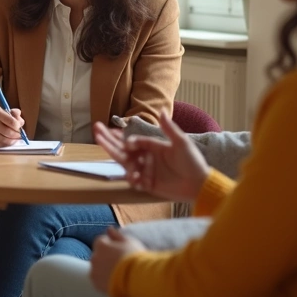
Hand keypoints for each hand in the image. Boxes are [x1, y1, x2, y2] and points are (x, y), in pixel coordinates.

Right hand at [0, 106, 25, 146]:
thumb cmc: (2, 118)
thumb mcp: (9, 112)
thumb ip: (16, 115)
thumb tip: (20, 122)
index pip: (11, 121)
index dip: (17, 125)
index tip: (19, 126)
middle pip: (7, 131)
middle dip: (16, 134)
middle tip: (19, 134)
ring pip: (4, 140)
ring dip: (13, 140)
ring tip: (15, 138)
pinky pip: (0, 145)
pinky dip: (7, 144)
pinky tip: (8, 140)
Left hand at [90, 227, 145, 293]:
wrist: (137, 279)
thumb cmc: (135, 257)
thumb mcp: (129, 241)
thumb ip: (116, 234)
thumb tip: (109, 228)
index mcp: (101, 245)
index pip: (101, 241)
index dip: (111, 245)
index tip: (120, 250)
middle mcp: (94, 257)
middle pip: (99, 255)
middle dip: (106, 257)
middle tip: (120, 263)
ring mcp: (94, 271)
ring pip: (98, 268)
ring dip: (104, 269)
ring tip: (119, 273)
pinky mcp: (96, 284)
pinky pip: (98, 280)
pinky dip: (104, 280)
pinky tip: (115, 281)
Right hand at [94, 115, 209, 201]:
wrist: (200, 185)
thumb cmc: (193, 162)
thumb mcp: (182, 143)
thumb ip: (169, 129)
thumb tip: (161, 111)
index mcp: (154, 147)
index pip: (136, 141)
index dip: (129, 140)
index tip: (127, 143)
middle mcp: (147, 157)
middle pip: (124, 148)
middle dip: (109, 139)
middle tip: (96, 129)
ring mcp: (146, 171)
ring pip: (125, 162)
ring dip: (114, 155)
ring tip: (101, 144)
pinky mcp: (147, 184)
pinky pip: (134, 180)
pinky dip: (130, 178)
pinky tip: (130, 176)